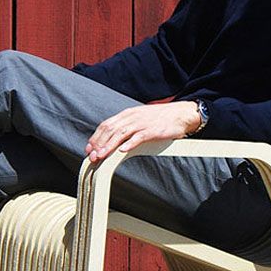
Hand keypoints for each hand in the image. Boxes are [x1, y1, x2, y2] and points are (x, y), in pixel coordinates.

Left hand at [85, 101, 199, 162]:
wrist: (180, 114)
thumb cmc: (160, 119)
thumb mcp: (139, 119)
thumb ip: (126, 127)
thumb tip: (113, 139)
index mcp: (127, 115)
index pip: (106, 125)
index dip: (96, 137)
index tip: (89, 149)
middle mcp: (132, 117)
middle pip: (110, 130)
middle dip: (99, 144)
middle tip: (92, 156)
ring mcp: (142, 123)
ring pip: (121, 134)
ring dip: (109, 146)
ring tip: (102, 156)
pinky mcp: (153, 130)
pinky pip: (139, 137)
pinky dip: (130, 144)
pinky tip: (123, 151)